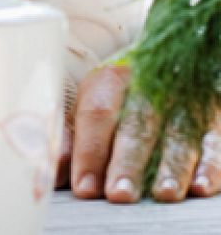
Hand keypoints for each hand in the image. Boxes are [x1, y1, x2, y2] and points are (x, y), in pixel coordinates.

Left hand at [68, 64, 220, 201]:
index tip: (84, 187)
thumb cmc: (117, 95)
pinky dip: (210, 166)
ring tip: (164, 194)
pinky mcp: (213, 118)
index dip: (89, 152)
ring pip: (179, 136)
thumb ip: (70, 137)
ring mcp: (183, 101)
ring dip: (172, 167)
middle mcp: (148, 87)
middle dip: (128, 163)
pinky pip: (214, 142)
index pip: (96, 115)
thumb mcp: (88, 104)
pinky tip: (200, 187)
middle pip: (137, 126)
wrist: (166, 62)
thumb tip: (52, 171)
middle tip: (120, 194)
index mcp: (110, 80)